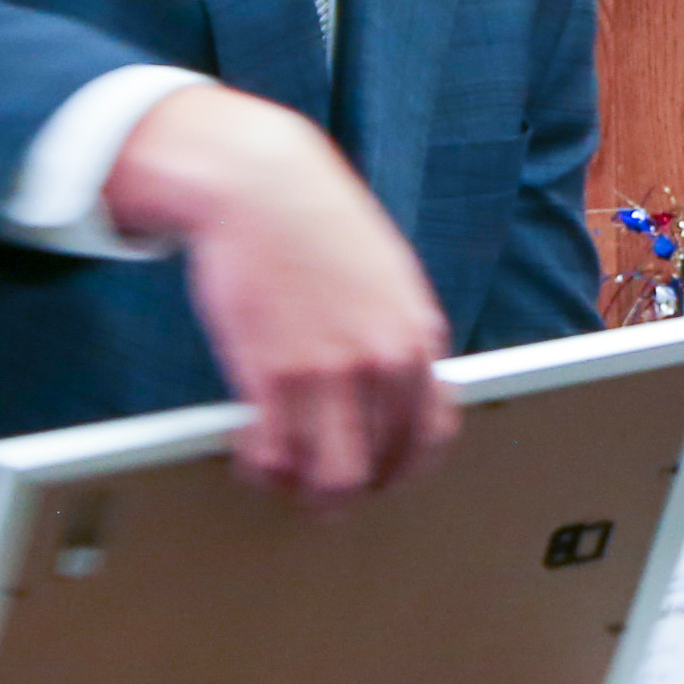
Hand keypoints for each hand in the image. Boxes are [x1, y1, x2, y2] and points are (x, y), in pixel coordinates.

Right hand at [103, 85, 453, 505]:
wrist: (262, 186)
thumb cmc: (318, 227)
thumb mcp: (388, 278)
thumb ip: (397, 334)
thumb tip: (400, 387)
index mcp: (417, 337)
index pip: (430, 434)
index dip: (405, 469)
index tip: (384, 477)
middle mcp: (382, 361)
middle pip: (381, 466)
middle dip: (354, 491)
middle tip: (327, 497)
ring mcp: (329, 370)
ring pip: (330, 474)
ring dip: (307, 491)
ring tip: (286, 482)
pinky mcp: (272, 371)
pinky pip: (274, 452)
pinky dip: (263, 468)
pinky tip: (253, 458)